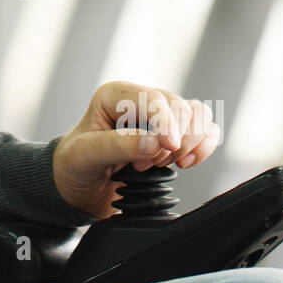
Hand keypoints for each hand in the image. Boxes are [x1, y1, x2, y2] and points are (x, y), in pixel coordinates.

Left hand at [52, 80, 221, 217]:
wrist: (78, 186)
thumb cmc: (75, 164)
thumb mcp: (85, 155)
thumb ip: (118, 146)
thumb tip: (156, 142)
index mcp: (115, 96)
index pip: (152, 98)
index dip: (166, 121)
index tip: (169, 147)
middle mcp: (140, 101)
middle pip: (180, 107)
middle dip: (173, 140)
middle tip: (147, 164)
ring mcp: (161, 117)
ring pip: (198, 115)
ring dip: (189, 144)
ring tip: (160, 163)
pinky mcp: (175, 134)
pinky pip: (207, 131)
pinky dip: (203, 147)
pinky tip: (184, 163)